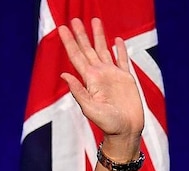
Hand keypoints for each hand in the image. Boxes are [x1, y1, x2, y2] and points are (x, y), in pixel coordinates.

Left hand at [58, 18, 143, 155]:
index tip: (62, 28)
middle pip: (88, 49)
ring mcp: (113, 76)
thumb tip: (64, 74)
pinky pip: (123, 60)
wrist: (125, 132)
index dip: (70, 42)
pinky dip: (120, 49)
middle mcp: (99, 75)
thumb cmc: (108, 124)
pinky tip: (116, 40)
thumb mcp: (90, 108)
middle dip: (81, 35)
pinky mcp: (126, 79)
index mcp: (89, 80)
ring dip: (99, 36)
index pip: (76, 56)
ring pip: (104, 50)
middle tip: (74, 19)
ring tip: (94, 20)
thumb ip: (78, 91)